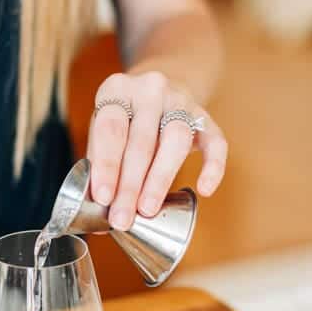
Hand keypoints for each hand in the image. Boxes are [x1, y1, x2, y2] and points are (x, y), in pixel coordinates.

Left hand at [87, 70, 227, 229]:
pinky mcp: (205, 118)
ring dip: (160, 179)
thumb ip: (98, 169)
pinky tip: (204, 190)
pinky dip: (213, 167)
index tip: (104, 198)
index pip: (110, 130)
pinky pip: (215, 143)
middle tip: (123, 218)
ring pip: (176, 140)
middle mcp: (150, 90)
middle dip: (131, 185)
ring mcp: (181, 101)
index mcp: (117, 89)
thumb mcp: (103, 132)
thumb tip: (96, 221)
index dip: (106, 166)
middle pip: (142, 141)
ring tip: (148, 210)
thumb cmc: (124, 121)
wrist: (158, 93)